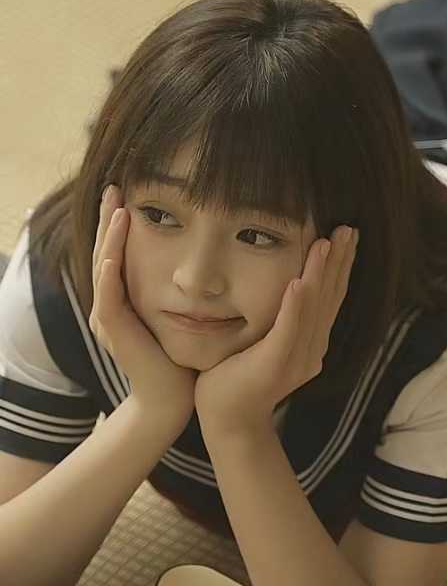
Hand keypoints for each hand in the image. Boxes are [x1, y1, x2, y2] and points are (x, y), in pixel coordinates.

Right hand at [90, 185, 197, 428]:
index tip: (129, 191)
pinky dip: (110, 277)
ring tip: (119, 209)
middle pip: (105, 253)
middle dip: (110, 220)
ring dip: (110, 239)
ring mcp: (110, 319)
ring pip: (103, 270)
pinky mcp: (116, 333)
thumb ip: (182, 287)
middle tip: (114, 187)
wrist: (173, 398)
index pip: (118, 251)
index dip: (120, 223)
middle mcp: (112, 304)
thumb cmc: (182, 357)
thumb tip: (203, 257)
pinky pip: (108, 300)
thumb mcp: (181, 313)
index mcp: (125, 298)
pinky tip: (115, 255)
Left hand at [194, 226, 358, 438]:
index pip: (330, 297)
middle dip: (339, 261)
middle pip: (330, 298)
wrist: (228, 421)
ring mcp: (297, 358)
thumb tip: (283, 285)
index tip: (346, 237)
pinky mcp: (276, 364)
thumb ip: (278, 319)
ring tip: (327, 243)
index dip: (340, 266)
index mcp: (312, 342)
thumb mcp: (263, 341)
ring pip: (314, 308)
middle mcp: (313, 349)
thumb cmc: (237, 377)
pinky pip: (289, 329)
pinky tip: (301, 281)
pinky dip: (296, 305)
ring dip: (322, 273)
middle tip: (347, 229)